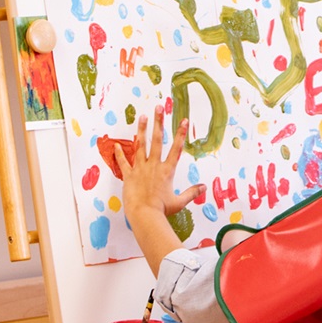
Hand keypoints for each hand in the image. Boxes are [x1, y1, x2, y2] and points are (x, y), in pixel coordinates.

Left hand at [115, 108, 205, 223]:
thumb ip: (192, 192)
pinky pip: (123, 162)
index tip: (183, 120)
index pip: (176, 148)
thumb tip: (204, 187)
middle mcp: (154, 166)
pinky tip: (116, 145)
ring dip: (142, 130)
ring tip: (143, 117)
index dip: (180, 133)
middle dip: (159, 122)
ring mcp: (140, 169)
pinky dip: (120, 154)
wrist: (144, 214)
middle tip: (159, 108)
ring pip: (141, 146)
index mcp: (167, 171)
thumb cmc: (162, 209)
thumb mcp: (180, 201)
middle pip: (157, 140)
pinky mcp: (129, 175)